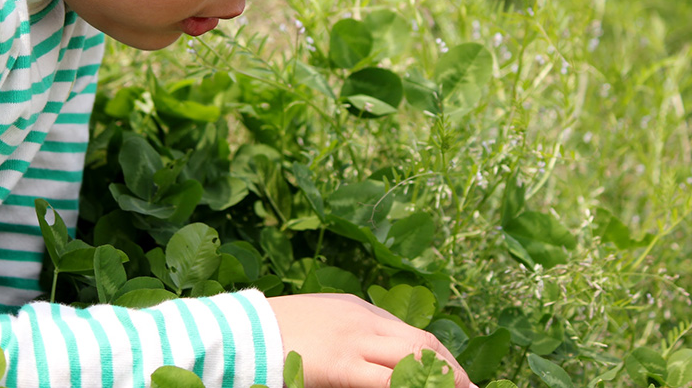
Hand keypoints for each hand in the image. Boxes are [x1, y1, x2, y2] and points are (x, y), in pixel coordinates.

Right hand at [268, 293, 474, 387]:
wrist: (237, 332)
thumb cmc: (271, 337)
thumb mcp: (318, 330)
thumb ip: (348, 342)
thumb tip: (373, 367)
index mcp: (358, 310)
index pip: (411, 333)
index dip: (438, 358)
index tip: (454, 377)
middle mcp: (363, 319)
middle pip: (422, 342)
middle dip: (451, 369)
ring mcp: (353, 339)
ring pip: (415, 356)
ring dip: (443, 378)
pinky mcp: (340, 364)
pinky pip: (387, 380)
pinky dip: (413, 385)